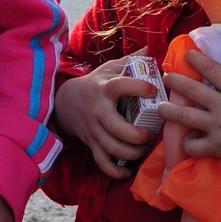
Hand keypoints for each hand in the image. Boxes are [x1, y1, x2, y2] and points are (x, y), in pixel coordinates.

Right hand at [53, 57, 159, 178]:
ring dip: (131, 154)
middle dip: (136, 135)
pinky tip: (129, 170)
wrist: (66, 103)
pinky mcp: (91, 145)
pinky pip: (102, 163)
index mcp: (104, 89)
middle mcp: (98, 112)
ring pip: (111, 148)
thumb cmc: (96, 85)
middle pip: (115, 128)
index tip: (154, 90)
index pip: (120, 86)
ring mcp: (94, 131)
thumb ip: (130, 61)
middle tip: (149, 134)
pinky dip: (116, 171)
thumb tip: (151, 49)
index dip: (138, 88)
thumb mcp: (109, 69)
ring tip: (143, 150)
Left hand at [162, 49, 220, 195]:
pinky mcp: (216, 147)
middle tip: (166, 77)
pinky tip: (185, 143)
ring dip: (171, 111)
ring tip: (160, 108)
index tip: (186, 54)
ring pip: (186, 117)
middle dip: (176, 82)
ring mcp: (217, 127)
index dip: (198, 60)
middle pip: (193, 90)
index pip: (213, 70)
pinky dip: (188, 145)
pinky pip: (194, 146)